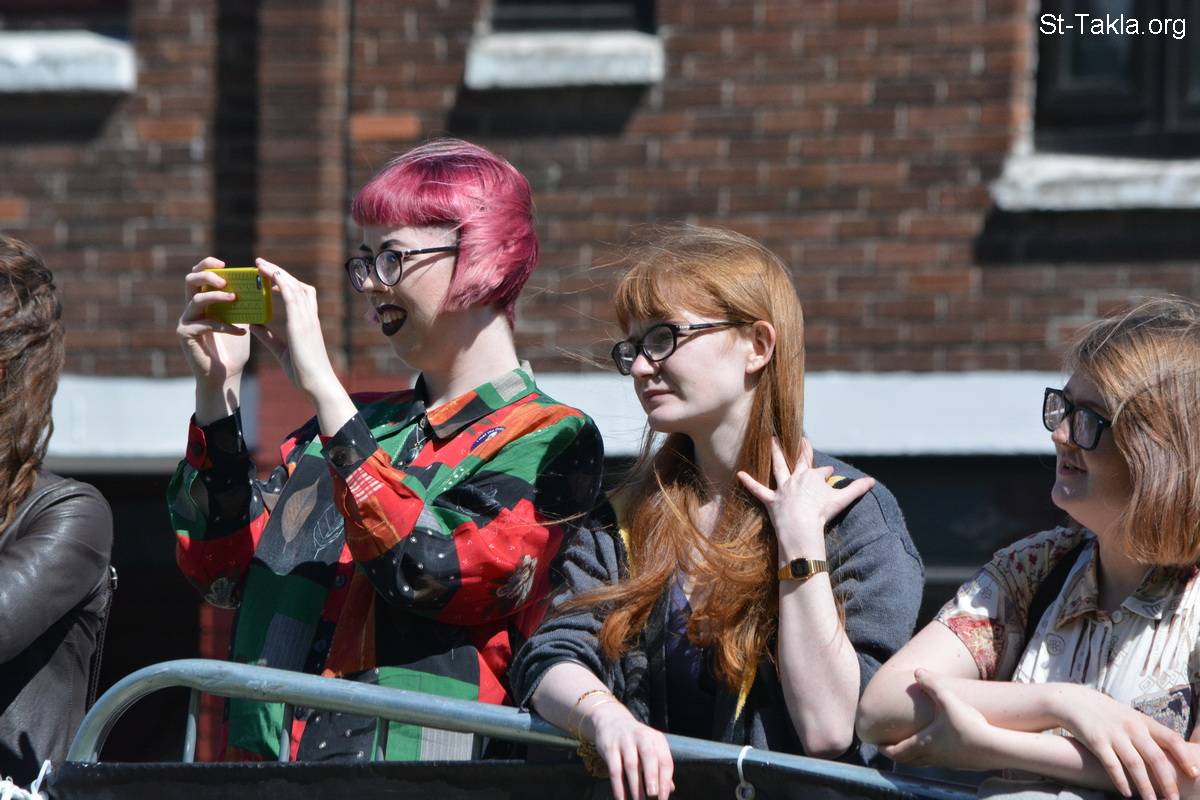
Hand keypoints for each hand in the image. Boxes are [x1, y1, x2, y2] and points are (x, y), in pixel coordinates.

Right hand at [176, 257, 249, 387]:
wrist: (227, 376)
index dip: (208, 265)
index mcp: (203, 302)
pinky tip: (241, 332)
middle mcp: (190, 309)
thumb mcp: (241, 321)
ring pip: (196, 300)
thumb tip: (259, 285)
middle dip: (207, 275)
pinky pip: (205, 324)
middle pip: (190, 281)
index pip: (199, 276)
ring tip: (234, 298)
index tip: (225, 263)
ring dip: (216, 296)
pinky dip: (225, 326)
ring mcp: (185, 321)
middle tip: (225, 280)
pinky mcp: (185, 335)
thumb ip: (243, 304)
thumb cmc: (234, 349)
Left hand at [249, 259, 338, 401]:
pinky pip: (292, 297)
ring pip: (294, 287)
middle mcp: (310, 317)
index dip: (286, 282)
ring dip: (277, 273)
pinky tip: (269, 275)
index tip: (269, 277)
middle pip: (297, 285)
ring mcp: (307, 319)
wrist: (317, 384)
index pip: (301, 295)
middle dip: (279, 272)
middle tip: (261, 263)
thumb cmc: (303, 372)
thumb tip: (254, 325)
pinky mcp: (301, 324)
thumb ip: (269, 337)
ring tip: (260, 264)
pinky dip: (281, 283)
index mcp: (308, 324)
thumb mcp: (281, 352)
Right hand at [582, 700, 674, 799]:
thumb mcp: (651, 748)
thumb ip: (660, 768)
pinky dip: (618, 786)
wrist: (611, 721)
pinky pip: (614, 770)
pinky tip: (621, 799)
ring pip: (631, 765)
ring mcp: (625, 741)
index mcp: (657, 739)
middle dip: (652, 778)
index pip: (665, 761)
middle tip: (653, 796)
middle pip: (649, 758)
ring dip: (635, 786)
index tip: (664, 798)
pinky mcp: (610, 747)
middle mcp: (642, 737)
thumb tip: (670, 789)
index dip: (665, 781)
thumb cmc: (636, 741)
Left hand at [736, 437, 874, 558]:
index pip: (822, 471)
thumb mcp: (843, 499)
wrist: (803, 527)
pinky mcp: (771, 500)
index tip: (828, 472)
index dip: (826, 472)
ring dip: (774, 452)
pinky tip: (739, 474)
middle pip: (799, 460)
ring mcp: (783, 489)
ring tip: (770, 439)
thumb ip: (857, 489)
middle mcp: (797, 478)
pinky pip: (758, 490)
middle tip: (800, 438)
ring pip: (778, 467)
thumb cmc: (823, 513)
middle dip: (801, 449)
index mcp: (814, 477)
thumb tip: (874, 481)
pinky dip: (749, 483)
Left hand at [879, 669, 995, 769]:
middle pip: (907, 760)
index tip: (877, 746)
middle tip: (888, 749)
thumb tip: (917, 671)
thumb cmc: (968, 724)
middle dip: (895, 754)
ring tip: (908, 749)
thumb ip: (931, 684)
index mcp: (923, 743)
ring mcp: (947, 762)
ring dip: (912, 757)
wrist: (995, 748)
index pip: (897, 751)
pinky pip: (939, 763)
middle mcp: (932, 756)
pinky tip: (936, 749)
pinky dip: (929, 758)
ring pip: (923, 763)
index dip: (885, 749)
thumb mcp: (947, 699)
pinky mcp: (961, 764)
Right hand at [1054, 683, 1198, 799]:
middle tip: (1173, 799)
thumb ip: (1148, 732)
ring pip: (1135, 765)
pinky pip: (1111, 765)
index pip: (1171, 739)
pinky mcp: (1096, 741)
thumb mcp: (1131, 717)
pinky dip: (1121, 781)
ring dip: (1146, 787)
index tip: (1194, 774)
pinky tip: (1127, 793)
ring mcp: (1114, 734)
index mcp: (1143, 721)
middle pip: (1156, 757)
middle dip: (1167, 782)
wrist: (1074, 701)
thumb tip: (1171, 753)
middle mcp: (1131, 727)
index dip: (1184, 757)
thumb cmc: (1107, 713)